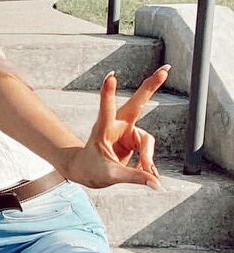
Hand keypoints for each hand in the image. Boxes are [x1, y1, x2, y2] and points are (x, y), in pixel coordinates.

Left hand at [63, 66, 170, 189]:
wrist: (86, 171)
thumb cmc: (91, 170)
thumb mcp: (110, 176)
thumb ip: (134, 177)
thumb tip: (156, 183)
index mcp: (103, 129)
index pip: (106, 109)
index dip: (108, 93)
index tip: (110, 76)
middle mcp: (116, 125)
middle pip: (137, 104)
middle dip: (152, 86)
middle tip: (166, 69)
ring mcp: (127, 130)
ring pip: (147, 141)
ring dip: (147, 158)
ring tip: (146, 172)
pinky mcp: (134, 138)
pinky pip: (148, 150)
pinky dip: (148, 163)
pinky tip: (147, 173)